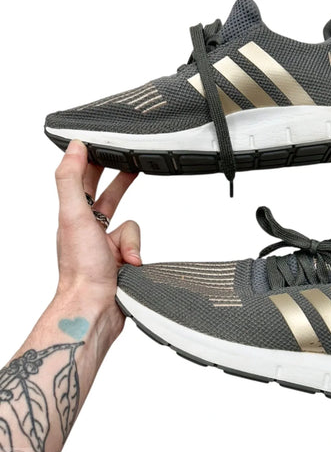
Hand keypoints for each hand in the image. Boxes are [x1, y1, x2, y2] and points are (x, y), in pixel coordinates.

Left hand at [54, 140, 139, 340]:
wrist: (96, 306)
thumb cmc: (81, 269)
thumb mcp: (73, 216)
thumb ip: (71, 180)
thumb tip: (74, 148)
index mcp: (72, 215)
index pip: (82, 179)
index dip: (93, 160)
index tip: (102, 145)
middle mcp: (88, 228)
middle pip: (108, 195)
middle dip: (120, 181)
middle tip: (132, 164)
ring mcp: (105, 245)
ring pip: (130, 225)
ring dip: (131, 239)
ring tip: (125, 256)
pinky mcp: (122, 259)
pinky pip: (138, 244)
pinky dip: (137, 252)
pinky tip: (130, 264)